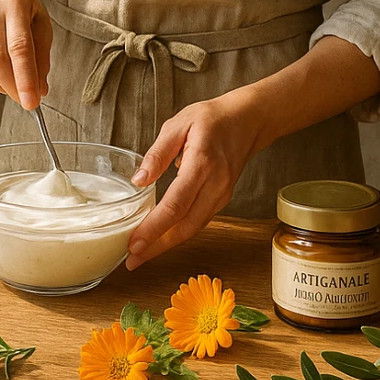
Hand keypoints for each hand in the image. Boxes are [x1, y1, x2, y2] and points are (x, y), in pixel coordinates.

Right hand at [0, 0, 52, 108]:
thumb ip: (42, 55)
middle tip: (24, 101)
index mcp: (15, 2)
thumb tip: (40, 89)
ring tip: (13, 88)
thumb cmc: (19, 8)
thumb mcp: (39, 21)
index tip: (32, 102)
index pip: (20, 47)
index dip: (26, 78)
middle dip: (12, 87)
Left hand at [125, 89, 265, 269]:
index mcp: (202, 164)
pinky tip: (161, 238)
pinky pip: (198, 222)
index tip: (134, 243)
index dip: (154, 228)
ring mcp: (222, 195)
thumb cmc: (211, 119)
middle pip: (185, 225)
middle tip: (132, 260)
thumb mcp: (179, 124)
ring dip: (166, 244)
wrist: (248, 121)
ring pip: (193, 228)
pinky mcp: (222, 199)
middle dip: (157, 246)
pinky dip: (178, 234)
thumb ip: (158, 153)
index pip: (176, 204)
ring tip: (141, 254)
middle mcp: (215, 185)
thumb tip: (138, 180)